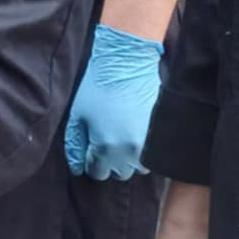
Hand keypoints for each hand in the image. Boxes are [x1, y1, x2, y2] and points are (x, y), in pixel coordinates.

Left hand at [64, 23, 163, 179]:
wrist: (127, 64)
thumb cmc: (97, 88)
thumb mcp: (77, 116)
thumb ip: (75, 146)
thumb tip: (78, 169)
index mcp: (106, 149)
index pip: (98, 173)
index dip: (92, 162)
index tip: (92, 149)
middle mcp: (130, 153)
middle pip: (119, 173)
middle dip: (111, 161)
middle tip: (107, 140)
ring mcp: (150, 145)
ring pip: (139, 167)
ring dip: (130, 157)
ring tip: (123, 136)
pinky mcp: (162, 135)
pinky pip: (153, 155)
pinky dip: (145, 150)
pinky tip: (136, 132)